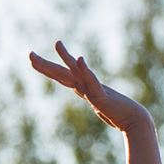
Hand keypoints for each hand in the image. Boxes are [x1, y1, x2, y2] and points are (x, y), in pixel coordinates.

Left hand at [30, 41, 150, 133]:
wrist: (134, 119)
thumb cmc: (119, 115)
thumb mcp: (101, 108)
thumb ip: (97, 103)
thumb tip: (96, 102)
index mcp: (82, 88)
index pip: (60, 76)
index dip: (46, 68)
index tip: (33, 59)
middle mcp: (85, 85)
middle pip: (61, 73)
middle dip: (44, 65)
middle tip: (29, 55)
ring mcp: (93, 89)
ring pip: (75, 72)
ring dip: (66, 58)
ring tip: (57, 43)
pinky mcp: (100, 95)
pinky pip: (91, 80)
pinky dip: (84, 69)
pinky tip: (78, 59)